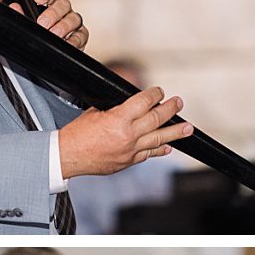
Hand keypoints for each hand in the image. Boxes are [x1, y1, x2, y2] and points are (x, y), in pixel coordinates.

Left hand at [9, 0, 86, 48]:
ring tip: (53, 34)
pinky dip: (74, 40)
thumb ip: (20, 16)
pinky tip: (65, 42)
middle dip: (53, 13)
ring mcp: (72, 24)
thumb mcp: (26, 25)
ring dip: (63, 26)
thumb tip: (14, 7)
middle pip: (63, 4)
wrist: (41, 56)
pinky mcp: (80, 37)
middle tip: (43, 23)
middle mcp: (62, 12)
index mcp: (49, 4)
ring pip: (74, 18)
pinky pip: (81, 36)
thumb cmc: (37, 35)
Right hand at [56, 86, 193, 178]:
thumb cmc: (77, 134)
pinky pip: (148, 155)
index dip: (154, 94)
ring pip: (158, 139)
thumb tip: (132, 102)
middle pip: (156, 119)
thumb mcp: (95, 112)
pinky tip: (168, 146)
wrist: (66, 157)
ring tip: (187, 128)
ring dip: (175, 132)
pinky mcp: (128, 162)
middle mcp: (127, 135)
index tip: (160, 91)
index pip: (144, 102)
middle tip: (179, 103)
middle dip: (170, 109)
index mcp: (118, 119)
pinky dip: (159, 150)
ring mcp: (130, 150)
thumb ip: (116, 107)